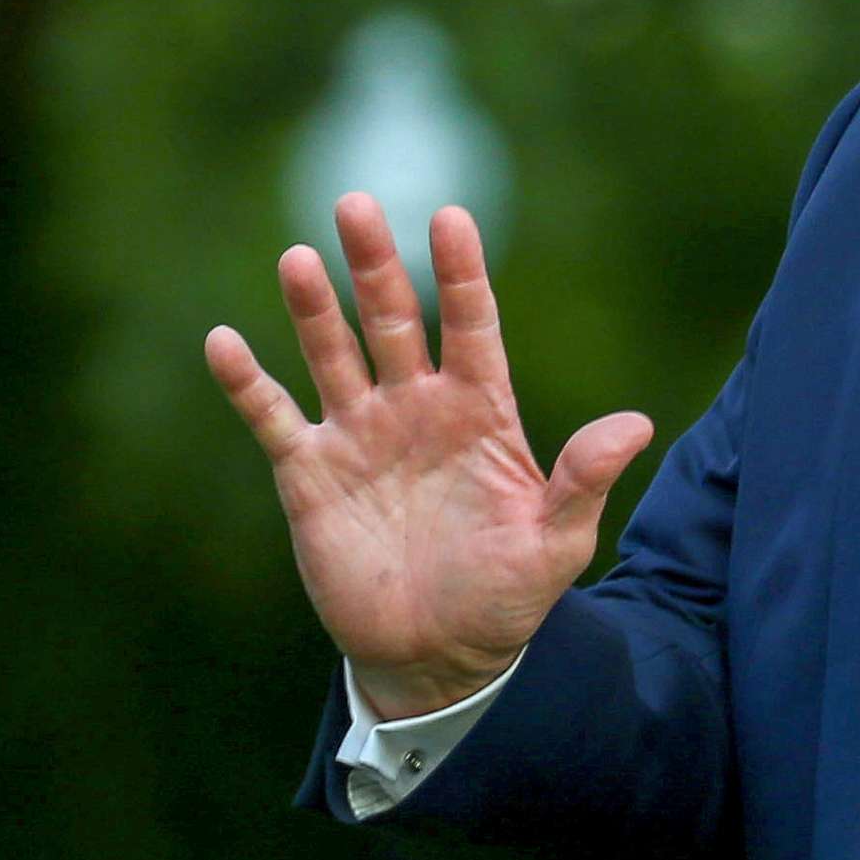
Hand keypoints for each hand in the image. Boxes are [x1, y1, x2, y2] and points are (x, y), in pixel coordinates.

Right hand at [205, 192, 652, 718]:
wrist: (438, 656)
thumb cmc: (506, 595)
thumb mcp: (556, 542)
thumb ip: (585, 479)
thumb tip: (636, 424)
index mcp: (480, 410)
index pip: (470, 323)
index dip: (460, 272)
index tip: (450, 217)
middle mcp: (416, 407)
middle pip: (394, 320)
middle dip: (374, 265)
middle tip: (356, 203)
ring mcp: (361, 435)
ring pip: (333, 354)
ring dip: (313, 308)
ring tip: (297, 257)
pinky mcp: (311, 475)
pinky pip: (274, 418)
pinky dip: (247, 382)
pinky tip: (223, 340)